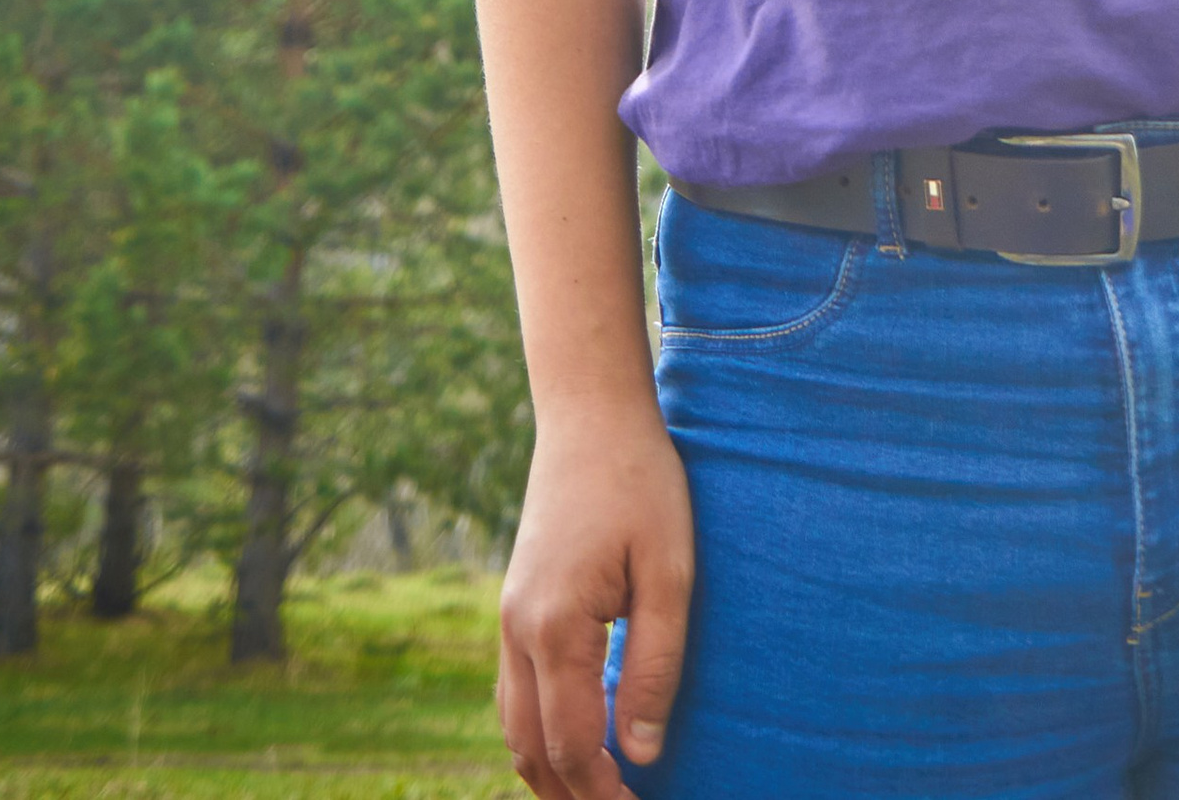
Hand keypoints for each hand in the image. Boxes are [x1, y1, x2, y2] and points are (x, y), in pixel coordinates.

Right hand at [497, 401, 695, 798]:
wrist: (590, 417)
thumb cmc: (641, 484)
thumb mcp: (670, 572)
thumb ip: (656, 666)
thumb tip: (642, 755)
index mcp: (556, 627)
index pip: (573, 744)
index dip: (604, 793)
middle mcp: (518, 631)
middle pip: (533, 751)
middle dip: (573, 796)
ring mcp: (508, 619)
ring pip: (513, 729)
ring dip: (551, 772)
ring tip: (599, 792)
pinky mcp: (513, 606)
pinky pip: (513, 695)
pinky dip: (537, 734)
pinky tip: (576, 742)